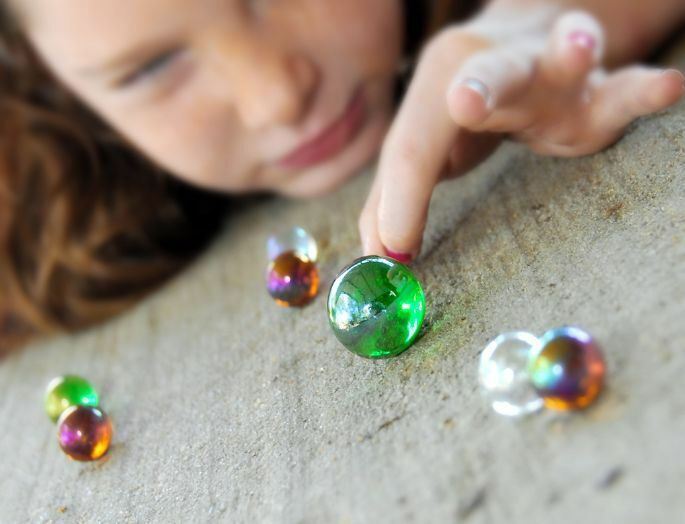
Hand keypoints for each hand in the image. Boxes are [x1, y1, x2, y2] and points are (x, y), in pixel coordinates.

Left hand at [359, 9, 684, 260]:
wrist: (524, 50)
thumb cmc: (465, 116)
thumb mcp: (427, 149)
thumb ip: (398, 194)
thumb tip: (376, 254)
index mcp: (438, 86)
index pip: (413, 146)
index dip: (400, 198)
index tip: (393, 255)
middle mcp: (493, 68)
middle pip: (481, 75)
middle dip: (477, 89)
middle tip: (463, 101)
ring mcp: (549, 73)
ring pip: (559, 61)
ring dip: (569, 53)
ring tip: (579, 45)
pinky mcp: (597, 91)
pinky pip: (623, 90)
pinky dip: (643, 91)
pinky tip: (668, 89)